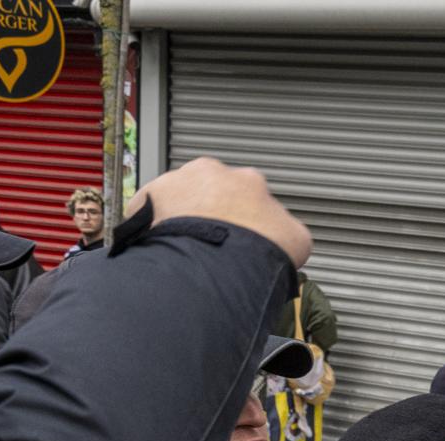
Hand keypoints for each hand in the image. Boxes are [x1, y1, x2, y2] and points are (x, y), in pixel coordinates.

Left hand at [129, 156, 312, 266]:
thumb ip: (285, 227)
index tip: (244, 237)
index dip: (246, 218)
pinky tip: (165, 248)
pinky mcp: (147, 197)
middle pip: (208, 190)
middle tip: (213, 243)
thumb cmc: (257, 252)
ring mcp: (177, 182)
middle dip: (209, 212)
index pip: (247, 194)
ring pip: (177, 197)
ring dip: (180, 218)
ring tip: (188, 251)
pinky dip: (153, 227)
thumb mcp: (297, 239)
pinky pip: (147, 211)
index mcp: (248, 180)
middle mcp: (210, 172)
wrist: (219, 263)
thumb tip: (282, 232)